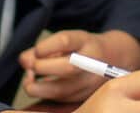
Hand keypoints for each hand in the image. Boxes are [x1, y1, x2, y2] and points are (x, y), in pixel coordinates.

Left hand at [20, 29, 139, 101]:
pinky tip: (40, 85)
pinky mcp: (84, 97)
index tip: (38, 50)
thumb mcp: (69, 40)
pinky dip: (44, 94)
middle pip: (67, 68)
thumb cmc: (84, 48)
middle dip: (42, 68)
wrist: (115, 58)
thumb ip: (44, 48)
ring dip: (36, 87)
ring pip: (61, 91)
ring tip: (29, 80)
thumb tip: (24, 60)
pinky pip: (59, 100)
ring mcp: (90, 82)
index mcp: (87, 42)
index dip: (46, 46)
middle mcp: (92, 62)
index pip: (66, 41)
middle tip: (31, 67)